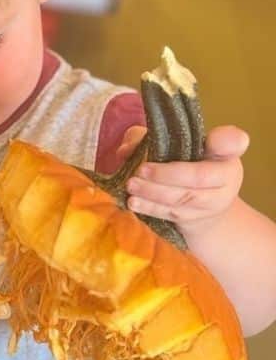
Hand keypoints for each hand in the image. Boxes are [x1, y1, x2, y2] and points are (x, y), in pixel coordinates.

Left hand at [122, 125, 249, 234]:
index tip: (213, 140)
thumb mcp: (167, 145)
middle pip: (199, 177)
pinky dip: (151, 208)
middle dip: (166, 175)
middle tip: (140, 170)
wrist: (200, 205)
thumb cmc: (182, 165)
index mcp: (225, 152)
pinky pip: (173, 214)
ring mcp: (214, 201)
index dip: (228, 141)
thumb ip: (144, 140)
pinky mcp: (197, 219)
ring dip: (153, 193)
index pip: (232, 142)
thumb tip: (126, 149)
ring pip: (184, 198)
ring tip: (131, 186)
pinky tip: (133, 203)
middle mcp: (226, 176)